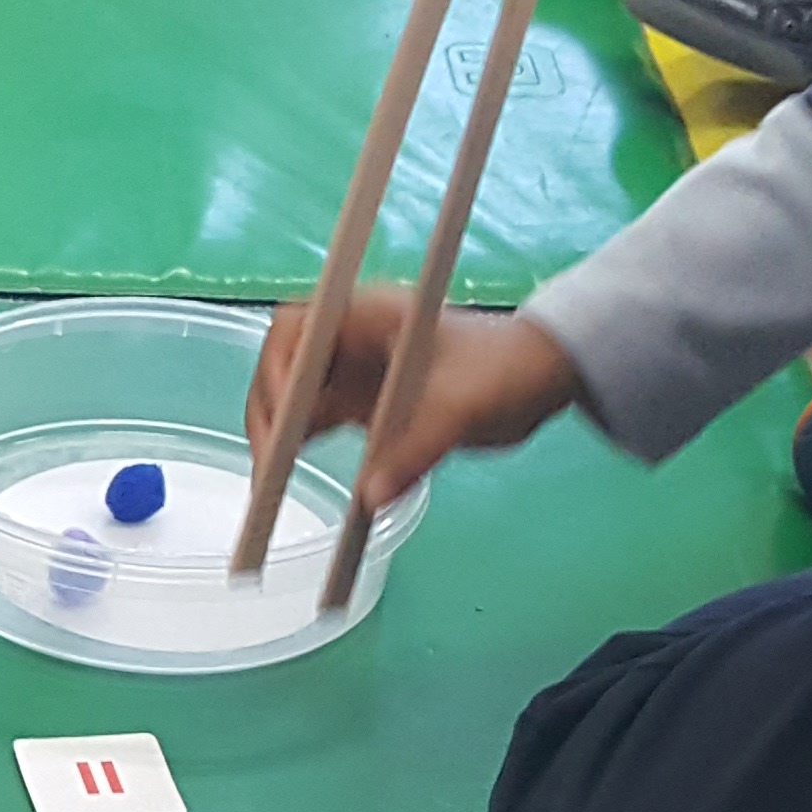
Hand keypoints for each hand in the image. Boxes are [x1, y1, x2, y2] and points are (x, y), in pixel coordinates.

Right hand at [246, 286, 582, 515]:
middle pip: (286, 364)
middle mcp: (354, 338)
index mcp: (370, 314)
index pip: (300, 327)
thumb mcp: (464, 406)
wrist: (541, 378)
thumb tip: (371, 496)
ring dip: (279, 429)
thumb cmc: (507, 370)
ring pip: (296, 395)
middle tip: (270, 458)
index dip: (280, 366)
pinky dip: (301, 444)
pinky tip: (290, 472)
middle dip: (271, 406)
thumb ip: (418, 448)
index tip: (285, 411)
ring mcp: (357, 370)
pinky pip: (319, 421)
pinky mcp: (366, 401)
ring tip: (272, 475)